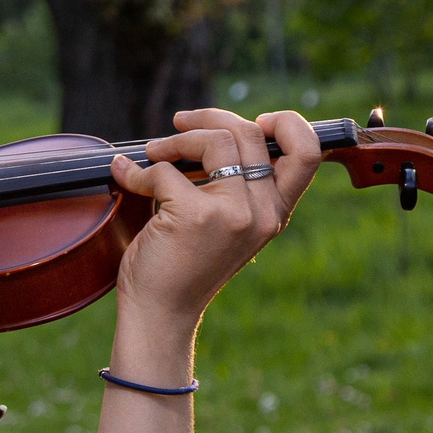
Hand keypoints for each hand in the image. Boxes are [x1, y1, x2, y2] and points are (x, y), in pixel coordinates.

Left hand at [105, 108, 322, 329]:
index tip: (251, 120)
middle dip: (208, 118)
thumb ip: (235, 184)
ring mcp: (233, 214)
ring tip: (152, 153)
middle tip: (178, 124)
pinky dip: (138, 171)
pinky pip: (165, 169)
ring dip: (174, 140)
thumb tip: (211, 128)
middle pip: (249, 133)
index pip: (307, 152)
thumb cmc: (184, 266)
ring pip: (214, 141)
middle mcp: (263, 213)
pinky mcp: (196, 215)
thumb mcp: (227, 224)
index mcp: (275, 213)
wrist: (160, 313)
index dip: (285, 123)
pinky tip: (125, 178)